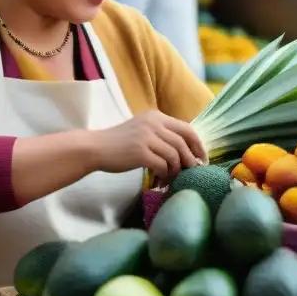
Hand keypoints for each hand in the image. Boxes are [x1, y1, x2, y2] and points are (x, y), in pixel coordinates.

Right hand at [91, 111, 205, 184]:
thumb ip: (162, 135)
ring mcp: (146, 137)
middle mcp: (153, 123)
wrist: (94, 148)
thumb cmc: (119, 143)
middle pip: (183, 142)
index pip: (187, 128)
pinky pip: (162, 165)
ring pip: (174, 155)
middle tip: (192, 171)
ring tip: (171, 177)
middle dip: (190, 159)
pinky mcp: (139, 152)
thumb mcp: (143, 131)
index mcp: (156, 116)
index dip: (198, 145)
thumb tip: (186, 153)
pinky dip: (165, 174)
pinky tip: (160, 179)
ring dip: (176, 169)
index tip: (201, 158)